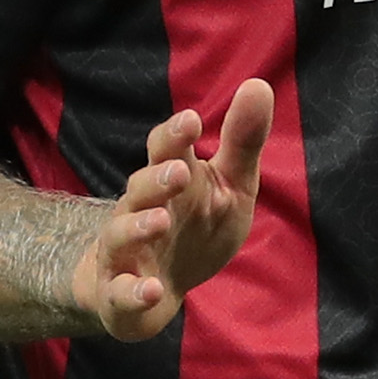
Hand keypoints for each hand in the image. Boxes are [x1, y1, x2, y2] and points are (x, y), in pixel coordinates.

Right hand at [72, 79, 271, 339]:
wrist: (154, 288)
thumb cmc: (195, 226)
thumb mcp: (229, 185)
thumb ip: (242, 142)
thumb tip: (258, 85)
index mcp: (169, 180)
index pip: (165, 149)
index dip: (174, 135)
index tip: (192, 120)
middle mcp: (140, 210)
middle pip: (140, 188)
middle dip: (157, 178)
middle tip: (179, 171)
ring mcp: (125, 252)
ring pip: (121, 234)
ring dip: (139, 227)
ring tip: (160, 221)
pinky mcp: (119, 294)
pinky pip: (120, 293)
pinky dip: (133, 292)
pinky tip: (152, 290)